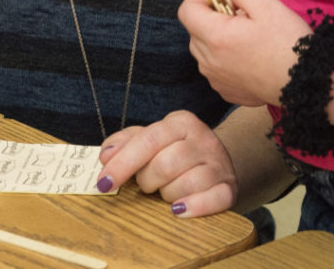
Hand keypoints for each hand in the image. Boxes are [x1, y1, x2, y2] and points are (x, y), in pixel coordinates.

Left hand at [95, 111, 236, 215]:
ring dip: (168, 195)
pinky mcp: (229, 187)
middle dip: (147, 181)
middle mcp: (202, 138)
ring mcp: (219, 163)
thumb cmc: (175, 153)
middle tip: (147, 184)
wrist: (218, 163)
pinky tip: (180, 210)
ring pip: (186, 184)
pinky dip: (194, 207)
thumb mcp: (151, 140)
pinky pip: (213, 199)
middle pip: (165, 164)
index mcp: (181, 122)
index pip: (148, 140)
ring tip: (167, 192)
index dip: (123, 163)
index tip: (104, 183)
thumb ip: (125, 143)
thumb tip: (105, 155)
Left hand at [179, 0, 309, 107]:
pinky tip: (249, 53)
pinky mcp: (226, 91)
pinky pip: (215, 68)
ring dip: (216, 36)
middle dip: (211, 15)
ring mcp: (216, 79)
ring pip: (203, 49)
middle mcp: (209, 61)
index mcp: (215, 37)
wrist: (307, 82)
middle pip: (194, 29)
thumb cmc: (288, 42)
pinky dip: (224, 56)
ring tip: (246, 33)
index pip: (186, 10)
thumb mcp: (267, 4)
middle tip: (240, 12)